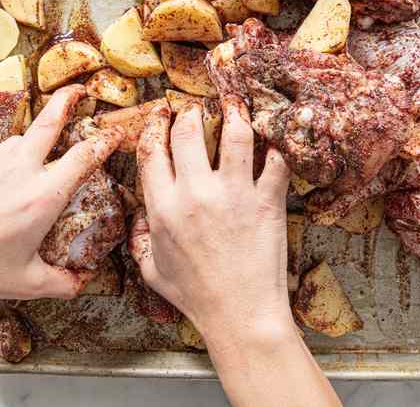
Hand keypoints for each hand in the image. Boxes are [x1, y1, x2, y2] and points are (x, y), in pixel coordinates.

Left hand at [0, 86, 121, 322]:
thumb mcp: (26, 283)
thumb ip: (63, 282)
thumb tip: (83, 281)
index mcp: (42, 197)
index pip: (85, 156)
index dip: (105, 141)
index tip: (114, 135)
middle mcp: (18, 173)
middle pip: (49, 123)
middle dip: (67, 101)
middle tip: (77, 91)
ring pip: (16, 143)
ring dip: (28, 145)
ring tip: (29, 161)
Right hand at [130, 96, 290, 341]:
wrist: (240, 312)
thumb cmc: (196, 296)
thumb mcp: (152, 271)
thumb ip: (140, 239)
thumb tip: (140, 215)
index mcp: (163, 209)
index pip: (153, 152)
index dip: (155, 127)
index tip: (161, 115)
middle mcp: (197, 194)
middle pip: (189, 132)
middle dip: (190, 113)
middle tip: (195, 108)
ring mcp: (235, 193)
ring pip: (235, 134)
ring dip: (234, 114)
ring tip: (234, 106)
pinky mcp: (268, 199)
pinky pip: (277, 159)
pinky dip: (278, 143)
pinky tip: (276, 133)